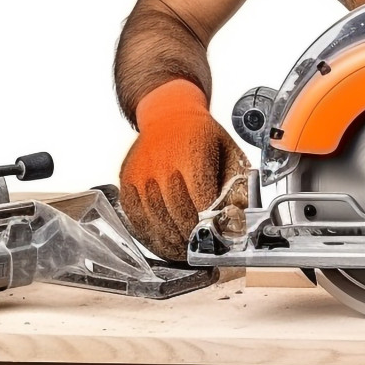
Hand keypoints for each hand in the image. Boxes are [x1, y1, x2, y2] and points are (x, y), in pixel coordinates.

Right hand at [119, 79, 248, 261]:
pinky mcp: (127, 181)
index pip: (201, 200)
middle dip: (191, 238)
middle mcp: (163, 163)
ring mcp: (141, 173)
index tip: (217, 237)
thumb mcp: (229, 151)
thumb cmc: (201, 135)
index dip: (209, 225)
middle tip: (200, 250)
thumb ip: (237, 185)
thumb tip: (237, 217)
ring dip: (170, 242)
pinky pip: (135, 217)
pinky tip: (161, 241)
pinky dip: (148, 234)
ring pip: (155, 220)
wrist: (169, 113)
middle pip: (177, 214)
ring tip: (182, 251)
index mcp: (192, 153)